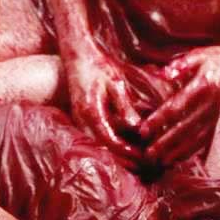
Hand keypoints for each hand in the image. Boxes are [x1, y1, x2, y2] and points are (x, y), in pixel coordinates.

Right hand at [64, 44, 142, 165]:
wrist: (77, 54)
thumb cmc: (98, 66)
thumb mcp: (115, 82)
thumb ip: (124, 106)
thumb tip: (137, 126)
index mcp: (91, 112)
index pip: (109, 140)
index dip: (126, 151)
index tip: (143, 156)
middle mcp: (81, 119)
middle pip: (101, 149)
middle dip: (122, 159)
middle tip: (142, 164)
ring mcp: (78, 119)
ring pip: (96, 145)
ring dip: (114, 154)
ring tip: (134, 160)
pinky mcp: (78, 117)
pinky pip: (92, 137)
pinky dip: (106, 145)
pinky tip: (121, 146)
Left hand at [140, 44, 219, 165]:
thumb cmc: (219, 59)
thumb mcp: (202, 55)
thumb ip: (182, 64)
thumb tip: (163, 73)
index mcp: (203, 85)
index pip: (176, 106)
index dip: (158, 119)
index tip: (143, 130)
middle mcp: (212, 103)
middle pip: (184, 126)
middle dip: (165, 141)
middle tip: (148, 152)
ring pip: (196, 138)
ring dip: (178, 150)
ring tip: (160, 161)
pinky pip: (208, 141)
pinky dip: (193, 151)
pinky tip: (179, 159)